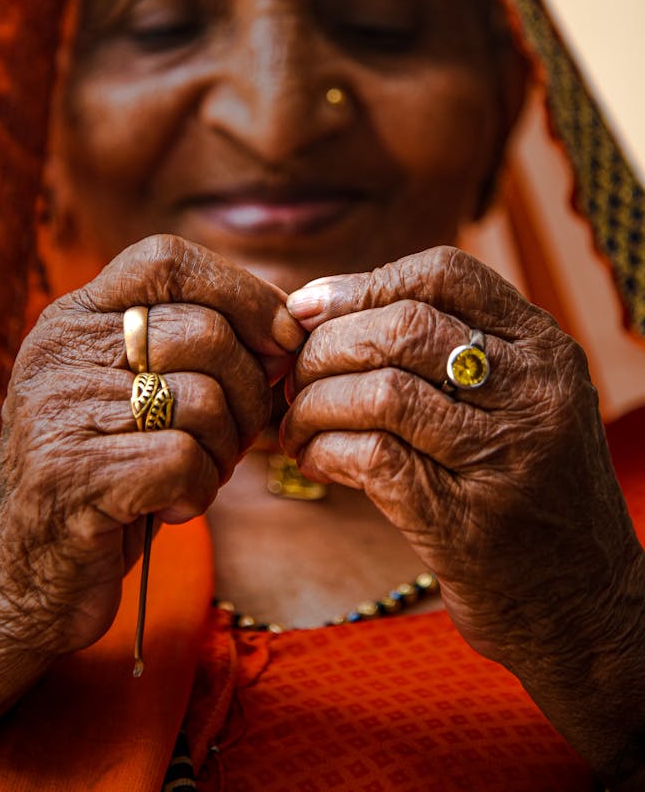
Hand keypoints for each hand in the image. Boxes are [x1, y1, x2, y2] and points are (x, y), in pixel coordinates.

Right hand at [0, 234, 302, 656]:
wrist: (19, 580)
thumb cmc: (106, 476)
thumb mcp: (135, 393)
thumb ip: (194, 348)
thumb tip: (293, 325)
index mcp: (74, 317)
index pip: (166, 259)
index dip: (243, 291)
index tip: (281, 339)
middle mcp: (57, 349)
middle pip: (205, 333)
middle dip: (251, 392)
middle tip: (239, 437)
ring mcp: (56, 409)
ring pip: (204, 399)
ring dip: (225, 452)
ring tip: (196, 477)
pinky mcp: (69, 474)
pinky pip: (185, 460)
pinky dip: (200, 491)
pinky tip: (172, 508)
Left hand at [282, 246, 642, 674]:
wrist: (585, 604)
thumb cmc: (526, 487)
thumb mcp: (518, 400)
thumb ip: (448, 348)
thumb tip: (318, 307)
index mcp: (543, 349)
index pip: (444, 274)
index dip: (361, 283)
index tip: (307, 309)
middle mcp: (533, 393)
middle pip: (401, 328)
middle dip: (324, 346)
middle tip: (293, 375)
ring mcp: (506, 458)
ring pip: (381, 391)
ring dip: (314, 403)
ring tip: (294, 424)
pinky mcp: (467, 523)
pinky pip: (372, 458)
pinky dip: (325, 450)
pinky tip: (313, 458)